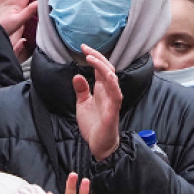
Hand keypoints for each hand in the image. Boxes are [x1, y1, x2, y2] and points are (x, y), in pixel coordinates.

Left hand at [73, 45, 121, 161]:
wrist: (99, 146)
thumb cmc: (93, 125)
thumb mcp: (82, 104)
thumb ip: (81, 90)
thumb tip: (76, 75)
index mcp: (102, 90)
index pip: (101, 68)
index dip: (94, 57)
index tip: (83, 47)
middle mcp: (109, 92)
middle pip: (108, 69)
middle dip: (98, 57)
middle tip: (86, 48)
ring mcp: (112, 101)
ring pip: (113, 79)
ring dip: (103, 67)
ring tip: (92, 58)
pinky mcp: (113, 111)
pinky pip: (116, 95)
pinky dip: (113, 84)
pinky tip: (107, 75)